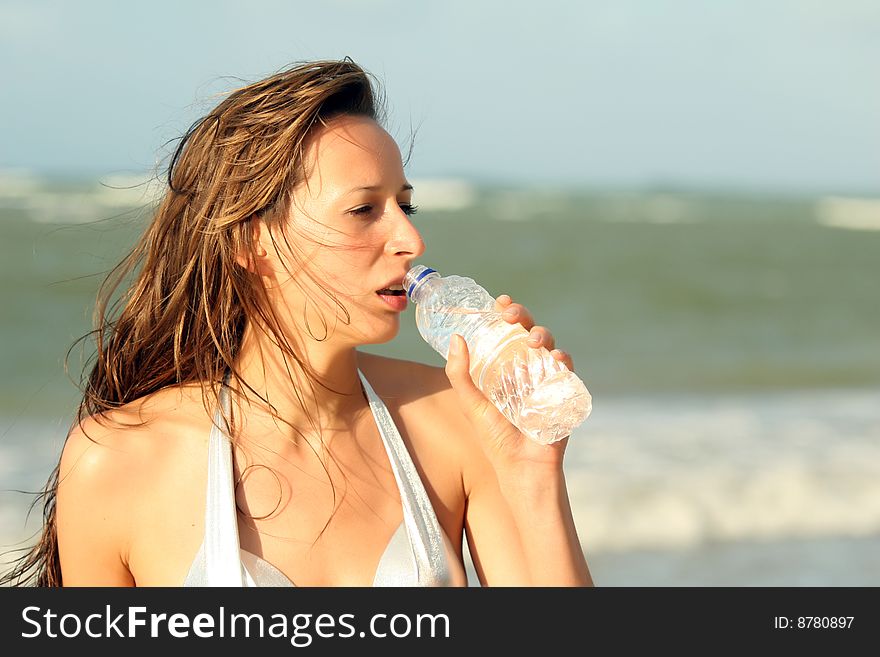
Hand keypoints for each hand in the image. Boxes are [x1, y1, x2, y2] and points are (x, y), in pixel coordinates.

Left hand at [444, 294, 575, 470]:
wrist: (521, 468)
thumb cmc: (496, 438)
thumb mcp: (471, 404)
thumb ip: (460, 375)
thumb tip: (455, 338)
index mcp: (506, 367)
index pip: (508, 332)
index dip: (507, 313)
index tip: (499, 300)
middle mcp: (528, 369)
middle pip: (529, 332)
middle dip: (523, 317)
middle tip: (510, 315)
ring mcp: (547, 379)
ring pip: (550, 346)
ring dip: (543, 335)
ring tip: (532, 340)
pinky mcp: (564, 394)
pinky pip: (568, 371)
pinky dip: (564, 360)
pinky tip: (556, 358)